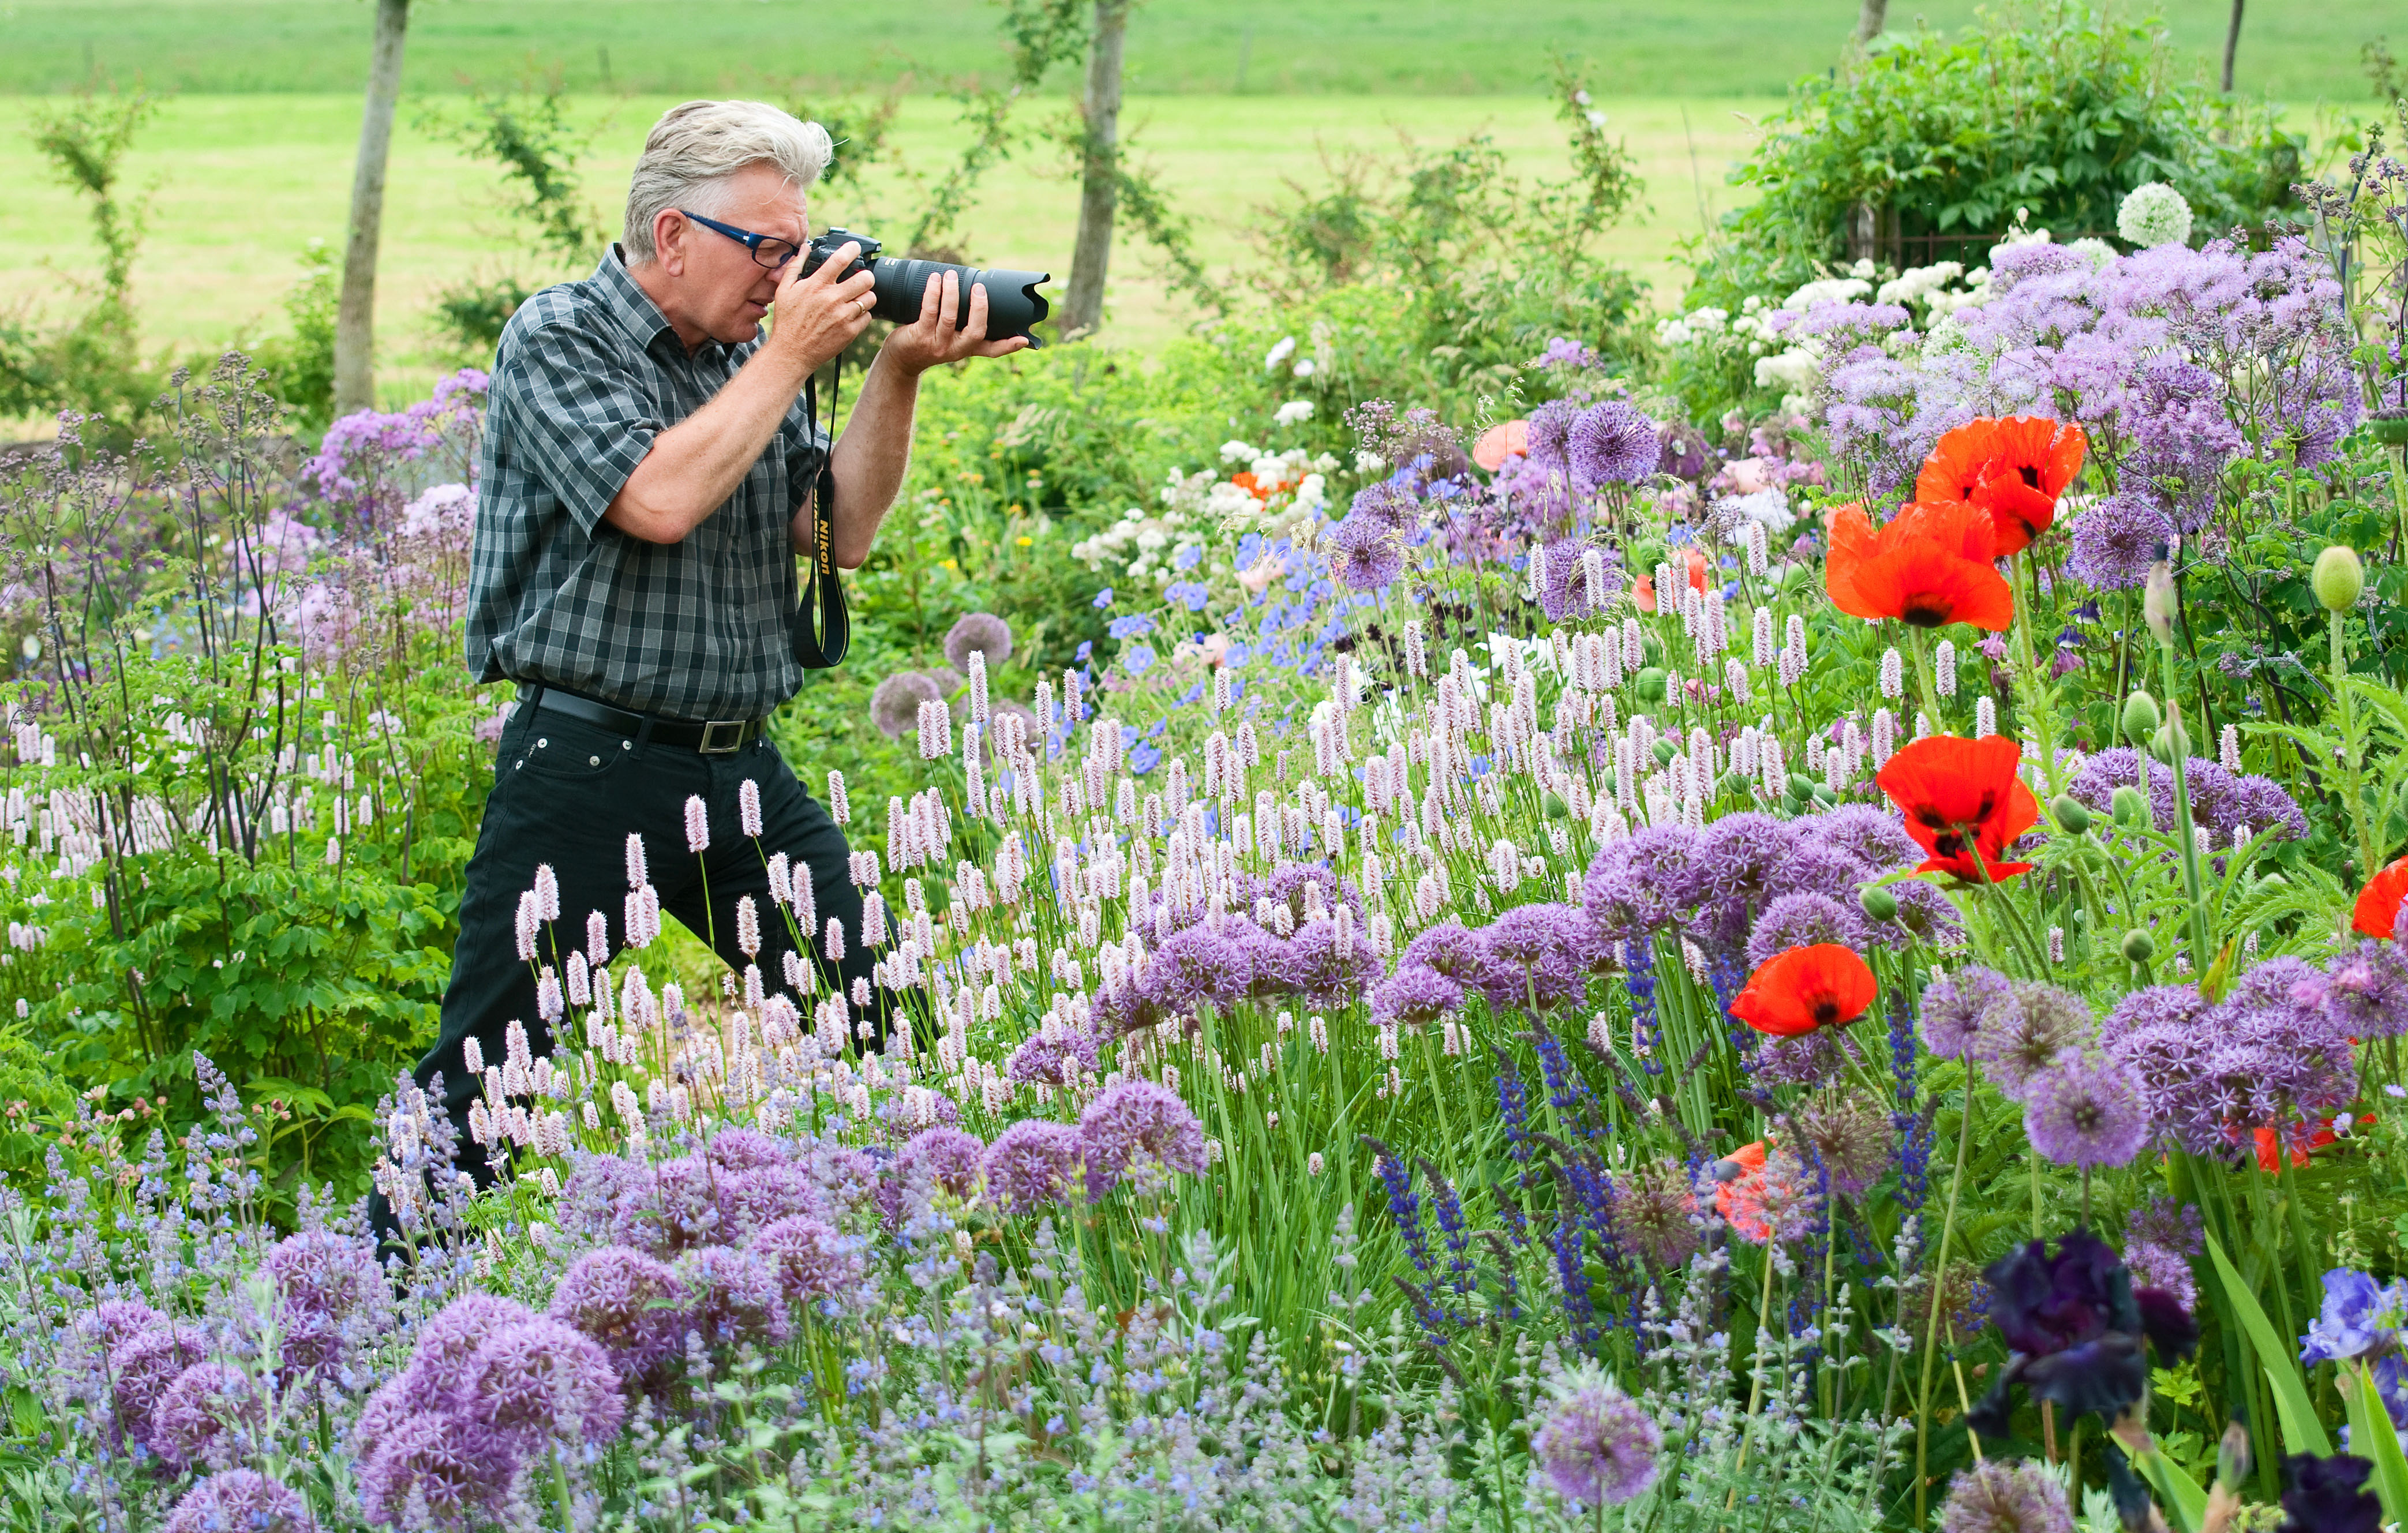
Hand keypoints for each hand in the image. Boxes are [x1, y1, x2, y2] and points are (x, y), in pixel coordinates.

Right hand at [766, 241, 877, 372]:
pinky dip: (863, 315)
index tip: (856, 247)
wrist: (791, 352)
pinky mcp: (849, 332)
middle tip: (861, 279)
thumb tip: (805, 247)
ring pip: (870, 298)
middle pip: (865, 279)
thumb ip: (795, 266)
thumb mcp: (784, 290)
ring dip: (866, 296)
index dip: (852, 249)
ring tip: (857, 298)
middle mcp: (832, 299)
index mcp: (817, 285)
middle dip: (866, 276)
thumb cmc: (787, 321)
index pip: (840, 259)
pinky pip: (868, 317)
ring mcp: (842, 316)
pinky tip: (852, 315)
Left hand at [881, 269, 1032, 375]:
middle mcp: (956, 349)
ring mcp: (938, 344)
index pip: (992, 350)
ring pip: (950, 317)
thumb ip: (963, 323)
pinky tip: (935, 280)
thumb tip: (975, 291)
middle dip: (979, 308)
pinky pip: (929, 311)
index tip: (1024, 339)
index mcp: (967, 349)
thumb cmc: (927, 342)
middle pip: (976, 332)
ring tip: (950, 275)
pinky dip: (933, 293)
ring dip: (951, 293)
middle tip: (978, 288)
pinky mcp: (920, 336)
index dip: (1009, 346)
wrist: (901, 359)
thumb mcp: (949, 338)